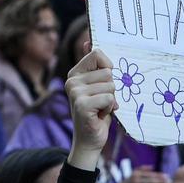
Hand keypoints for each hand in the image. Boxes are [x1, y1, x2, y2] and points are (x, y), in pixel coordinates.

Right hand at [65, 48, 116, 170]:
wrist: (90, 140)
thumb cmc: (97, 112)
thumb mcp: (97, 87)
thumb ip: (93, 66)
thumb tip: (87, 41)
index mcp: (75, 73)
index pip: (98, 54)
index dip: (108, 69)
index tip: (103, 83)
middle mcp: (72, 80)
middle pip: (108, 72)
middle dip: (111, 89)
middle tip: (102, 102)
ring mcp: (75, 92)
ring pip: (110, 85)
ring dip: (111, 100)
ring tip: (100, 108)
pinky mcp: (81, 104)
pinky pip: (109, 98)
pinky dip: (109, 108)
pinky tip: (100, 115)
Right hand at [119, 166, 168, 182]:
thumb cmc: (131, 179)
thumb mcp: (135, 171)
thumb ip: (144, 168)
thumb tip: (152, 166)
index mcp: (136, 175)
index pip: (149, 175)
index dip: (158, 176)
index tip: (166, 175)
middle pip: (151, 182)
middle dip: (160, 181)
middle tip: (168, 180)